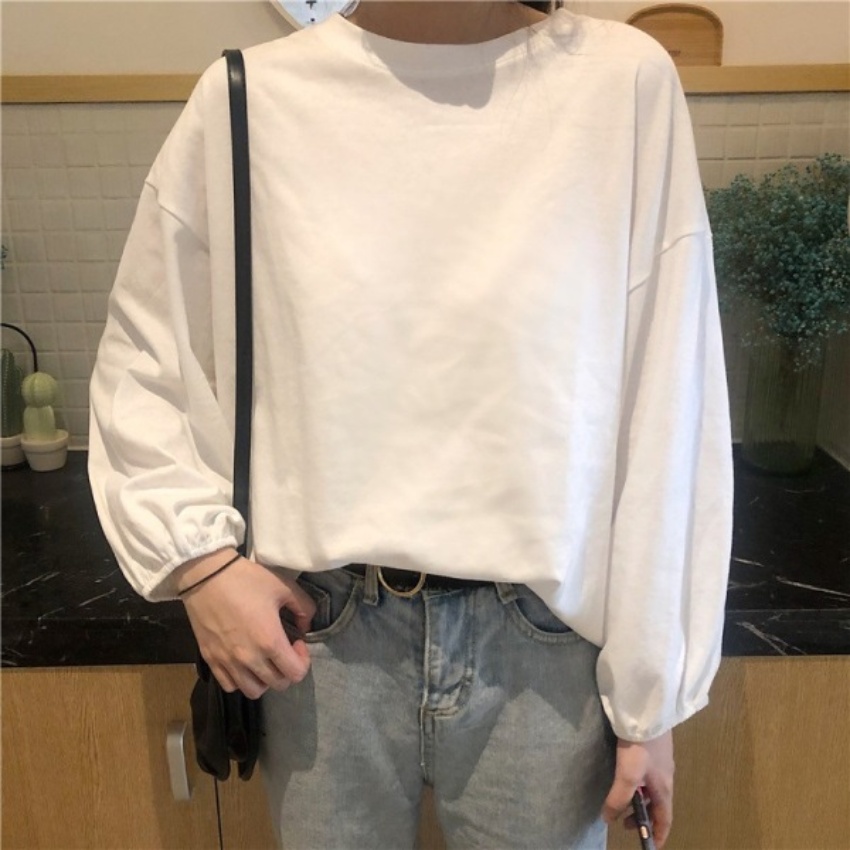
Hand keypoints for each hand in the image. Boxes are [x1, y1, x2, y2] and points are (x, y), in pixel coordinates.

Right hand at [178, 550, 315, 698]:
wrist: (205, 575)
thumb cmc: (246, 579)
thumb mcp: (284, 586)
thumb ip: (304, 608)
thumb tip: (305, 627)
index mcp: (269, 641)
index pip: (295, 673)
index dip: (303, 660)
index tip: (297, 642)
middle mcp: (249, 658)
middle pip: (278, 684)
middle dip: (287, 669)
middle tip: (283, 648)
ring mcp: (227, 662)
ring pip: (253, 691)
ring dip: (265, 679)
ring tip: (264, 659)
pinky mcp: (210, 660)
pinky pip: (229, 685)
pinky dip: (241, 680)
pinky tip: (244, 662)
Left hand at [601, 730, 673, 847]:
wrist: (647, 710)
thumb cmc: (640, 746)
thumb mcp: (628, 775)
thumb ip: (618, 798)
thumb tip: (608, 818)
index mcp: (664, 788)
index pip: (665, 818)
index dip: (659, 833)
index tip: (652, 844)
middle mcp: (666, 776)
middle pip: (658, 804)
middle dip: (644, 815)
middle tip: (624, 820)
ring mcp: (661, 760)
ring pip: (652, 787)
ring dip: (640, 797)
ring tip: (623, 797)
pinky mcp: (654, 746)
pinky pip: (649, 773)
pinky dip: (639, 782)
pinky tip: (627, 773)